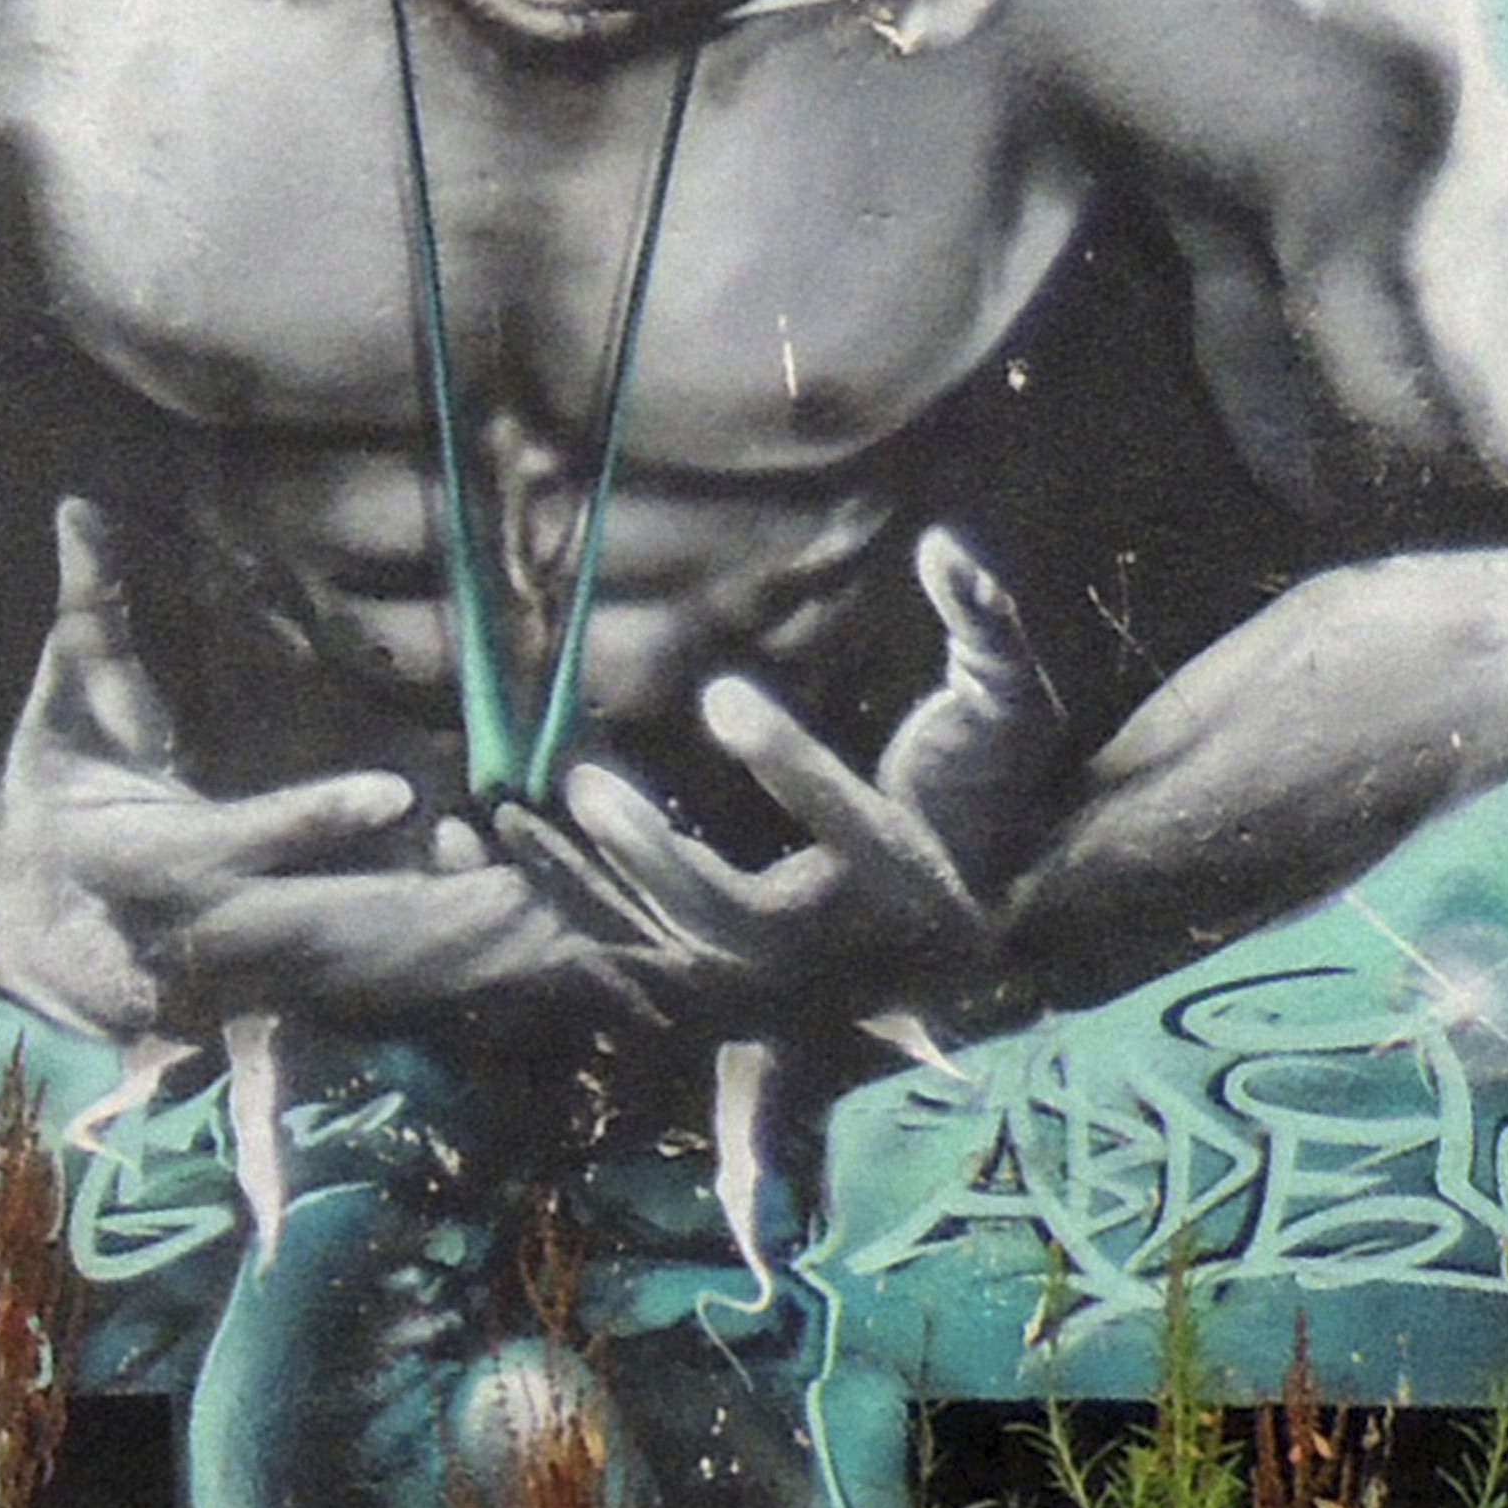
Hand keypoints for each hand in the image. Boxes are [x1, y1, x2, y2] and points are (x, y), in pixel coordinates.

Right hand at [0, 498, 598, 1037]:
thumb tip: (78, 509)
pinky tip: (527, 937)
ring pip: (368, 969)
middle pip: (326, 926)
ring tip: (550, 901)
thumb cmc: (57, 793)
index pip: (233, 840)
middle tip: (518, 869)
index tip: (392, 791)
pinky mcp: (288, 999)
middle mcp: (200, 932)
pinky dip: (453, 970)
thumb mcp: (63, 706)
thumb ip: (89, 619)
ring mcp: (248, 979)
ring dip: (459, 942)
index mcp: (141, 856)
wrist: (39, 922)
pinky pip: (384, 992)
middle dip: (427, 906)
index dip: (310, 821)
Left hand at [487, 529, 1071, 1040]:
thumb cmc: (983, 784)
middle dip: (661, 860)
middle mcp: (846, 936)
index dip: (789, 764)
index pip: (854, 830)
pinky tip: (499, 841)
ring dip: (593, 885)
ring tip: (515, 813)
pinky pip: (639, 947)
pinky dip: (571, 902)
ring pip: (675, 950)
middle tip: (584, 781)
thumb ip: (987, 628)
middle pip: (745, 923)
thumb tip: (943, 543)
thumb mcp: (1008, 702)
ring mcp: (784, 965)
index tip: (719, 690)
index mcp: (915, 872)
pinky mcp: (732, 965)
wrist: (969, 907)